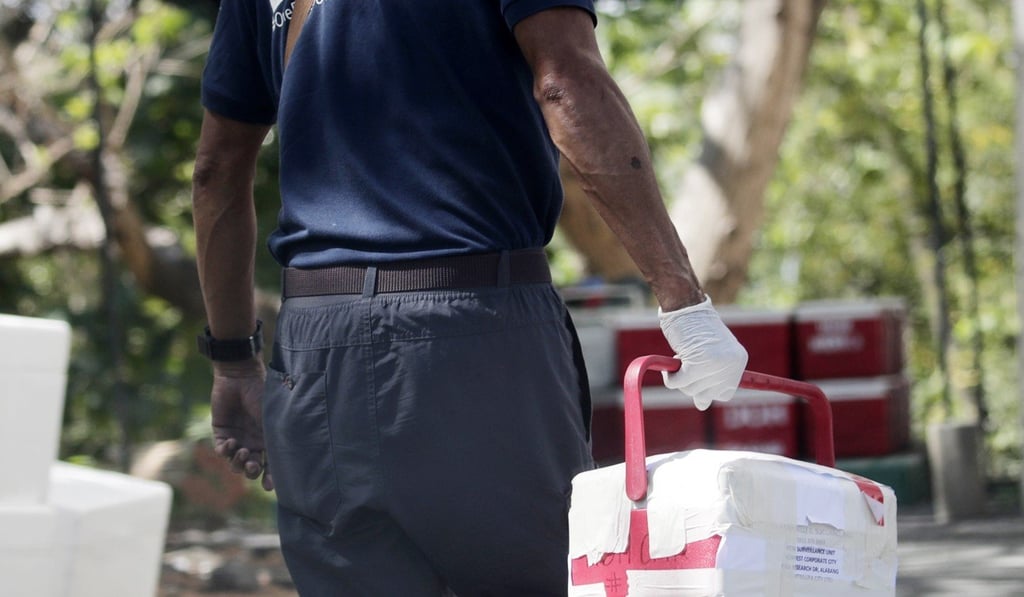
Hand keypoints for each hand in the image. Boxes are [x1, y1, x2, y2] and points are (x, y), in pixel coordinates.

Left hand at [210, 358, 273, 490]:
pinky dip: (224, 451)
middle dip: (251, 471)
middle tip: (252, 465)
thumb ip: (275, 441)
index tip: (269, 487)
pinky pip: (221, 450)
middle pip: (250, 468)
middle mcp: (253, 441)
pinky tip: (229, 444)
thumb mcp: (272, 420)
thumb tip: (286, 464)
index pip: (270, 464)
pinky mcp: (221, 431)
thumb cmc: (261, 396)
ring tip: (241, 450)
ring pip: (234, 462)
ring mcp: (237, 437)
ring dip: (237, 462)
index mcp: (268, 439)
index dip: (271, 478)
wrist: (240, 377)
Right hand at [658, 296, 747, 409]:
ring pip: (691, 390)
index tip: (698, 375)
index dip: (708, 388)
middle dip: (692, 383)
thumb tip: (702, 406)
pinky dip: (670, 378)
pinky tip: (670, 365)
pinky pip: (679, 383)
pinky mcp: (698, 363)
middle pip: (708, 395)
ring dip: (680, 379)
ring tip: (680, 359)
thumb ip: (709, 379)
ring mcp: (716, 364)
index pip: (725, 393)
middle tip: (686, 363)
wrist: (686, 306)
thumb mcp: (708, 355)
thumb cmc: (695, 328)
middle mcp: (732, 364)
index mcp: (739, 360)